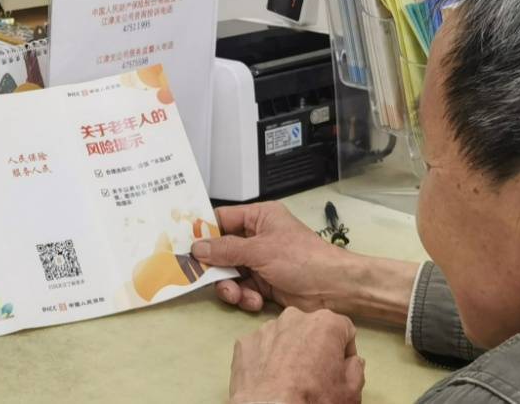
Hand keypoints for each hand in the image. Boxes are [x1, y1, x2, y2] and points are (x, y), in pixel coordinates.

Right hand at [193, 202, 416, 324]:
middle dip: (217, 268)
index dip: (204, 232)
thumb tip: (196, 247)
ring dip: (232, 287)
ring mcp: (261, 262)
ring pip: (230, 273)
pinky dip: (245, 297)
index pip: (222, 219)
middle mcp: (258, 237)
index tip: (186, 246)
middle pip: (222, 250)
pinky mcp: (265, 284)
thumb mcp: (260, 250)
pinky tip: (255, 302)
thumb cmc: (301, 259)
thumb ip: (225, 249)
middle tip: (206, 279)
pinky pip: (243, 289)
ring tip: (240, 295)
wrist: (334, 289)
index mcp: (259, 218)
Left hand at [228, 307, 363, 403]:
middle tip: (314, 375)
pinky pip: (261, 347)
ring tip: (289, 378)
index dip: (345, 350)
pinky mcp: (245, 343)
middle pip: (312, 329)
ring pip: (285, 336)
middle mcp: (295, 317)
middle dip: (315, 347)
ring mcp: (266, 328)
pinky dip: (266, 359)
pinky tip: (269, 379)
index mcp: (326, 323)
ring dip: (289, 351)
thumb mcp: (350, 390)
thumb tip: (352, 361)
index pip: (344, 329)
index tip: (340, 368)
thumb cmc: (314, 400)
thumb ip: (356, 369)